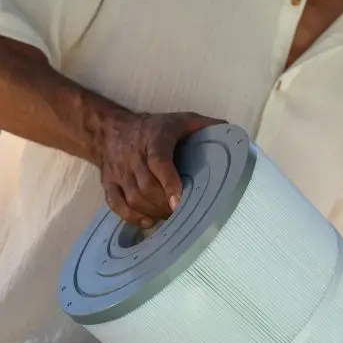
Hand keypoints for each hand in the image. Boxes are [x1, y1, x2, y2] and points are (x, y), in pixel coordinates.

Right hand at [94, 111, 225, 227]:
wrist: (111, 129)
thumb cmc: (155, 128)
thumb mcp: (182, 120)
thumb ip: (207, 127)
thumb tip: (234, 136)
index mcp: (155, 138)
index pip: (159, 161)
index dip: (169, 182)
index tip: (178, 202)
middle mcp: (134, 155)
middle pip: (146, 186)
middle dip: (164, 204)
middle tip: (182, 213)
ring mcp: (119, 170)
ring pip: (133, 198)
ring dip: (152, 211)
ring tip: (169, 217)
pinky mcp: (108, 182)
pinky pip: (115, 204)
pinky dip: (131, 217)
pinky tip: (149, 221)